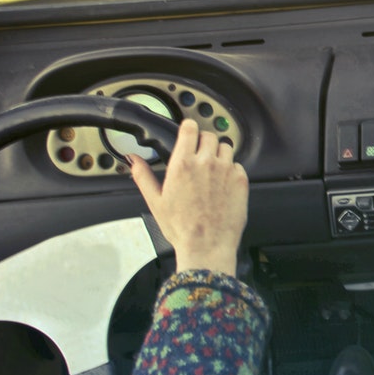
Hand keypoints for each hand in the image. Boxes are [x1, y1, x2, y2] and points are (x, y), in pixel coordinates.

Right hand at [130, 119, 247, 275]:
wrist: (207, 246)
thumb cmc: (181, 227)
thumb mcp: (155, 201)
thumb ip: (143, 175)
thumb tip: (132, 159)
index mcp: (183, 164)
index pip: (190, 128)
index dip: (189, 128)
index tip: (188, 133)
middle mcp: (206, 162)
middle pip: (209, 135)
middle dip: (203, 143)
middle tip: (199, 157)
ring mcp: (226, 170)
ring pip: (226, 147)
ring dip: (218, 154)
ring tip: (211, 172)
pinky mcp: (241, 180)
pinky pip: (237, 164)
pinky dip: (231, 170)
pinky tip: (222, 185)